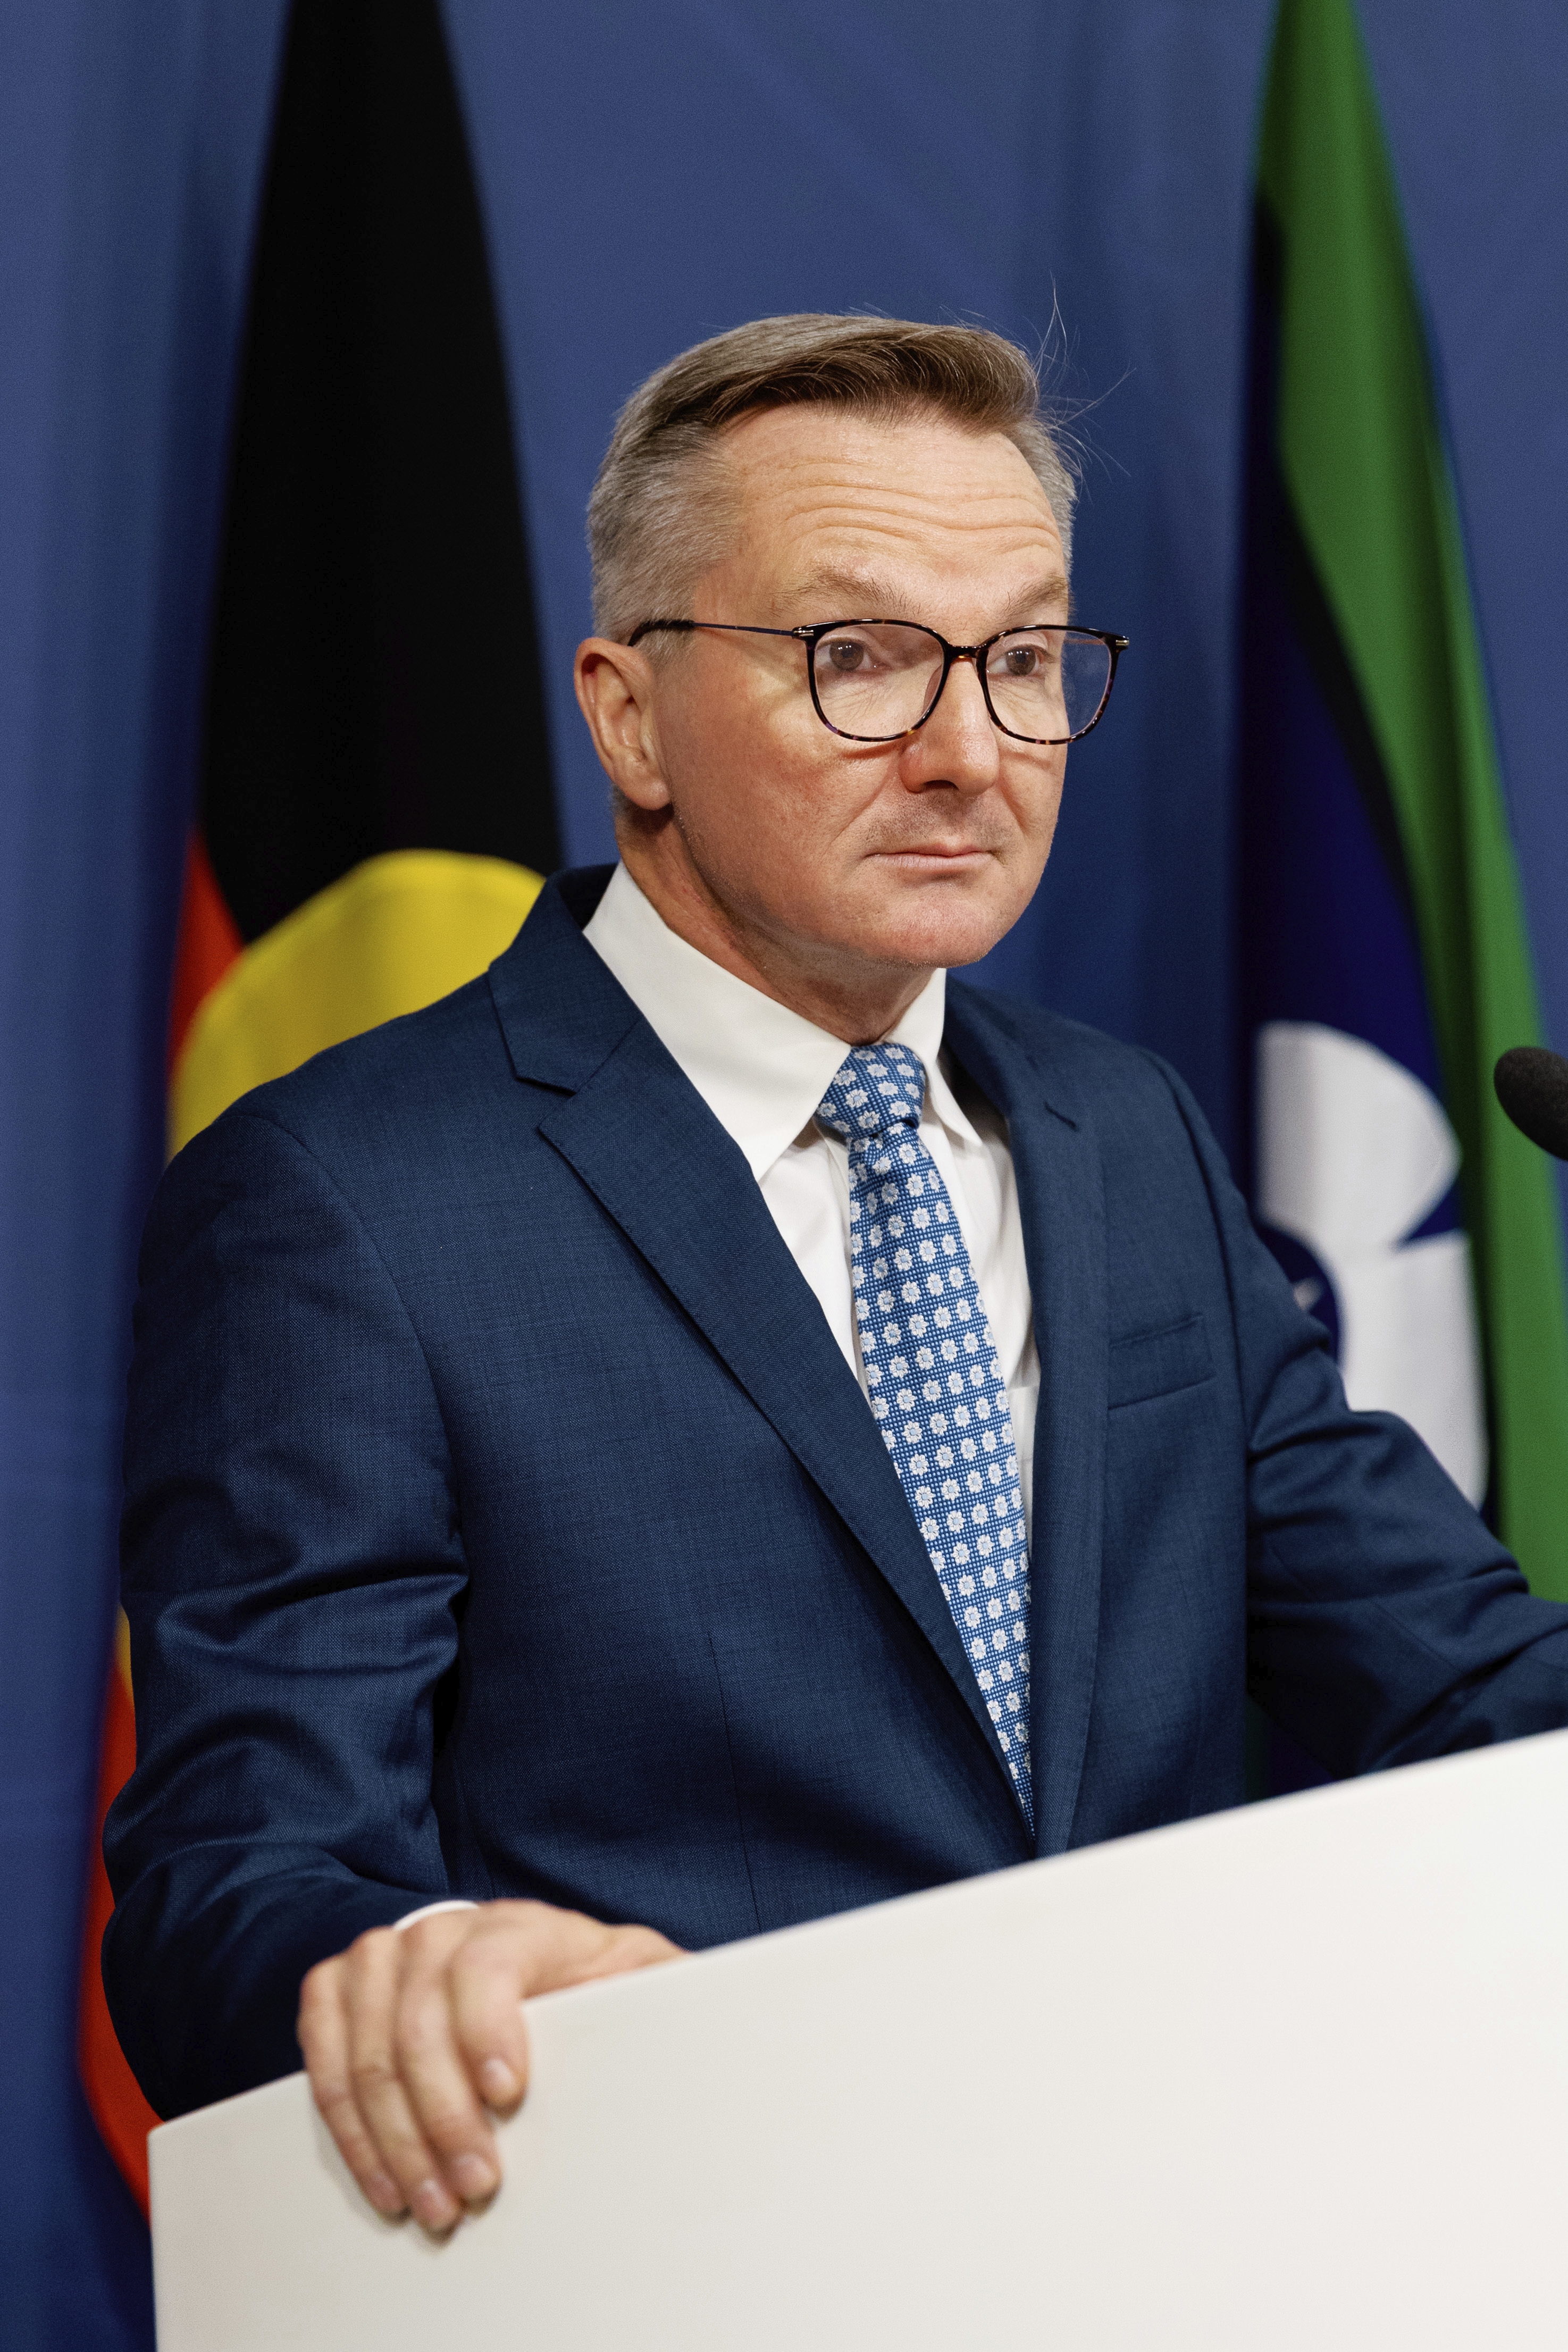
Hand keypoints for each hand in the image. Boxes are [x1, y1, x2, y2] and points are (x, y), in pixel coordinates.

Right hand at [297, 1898, 681, 2232]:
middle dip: (440, 2116)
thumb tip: (704, 2010)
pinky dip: (345, 2121)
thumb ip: (667, 1991)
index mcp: (528, 1926)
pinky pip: (319, 2046)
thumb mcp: (645, 1981)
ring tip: (431, 2202)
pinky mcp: (345, 1986)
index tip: (507, 2095)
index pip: (487, 1961)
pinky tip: (383, 2175)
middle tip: (473, 2190)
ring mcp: (389, 1952)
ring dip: (392, 2135)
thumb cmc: (597, 1988)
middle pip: (419, 2017)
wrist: (534, 1968)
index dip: (486, 2026)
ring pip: (366, 2043)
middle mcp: (449, 1929)